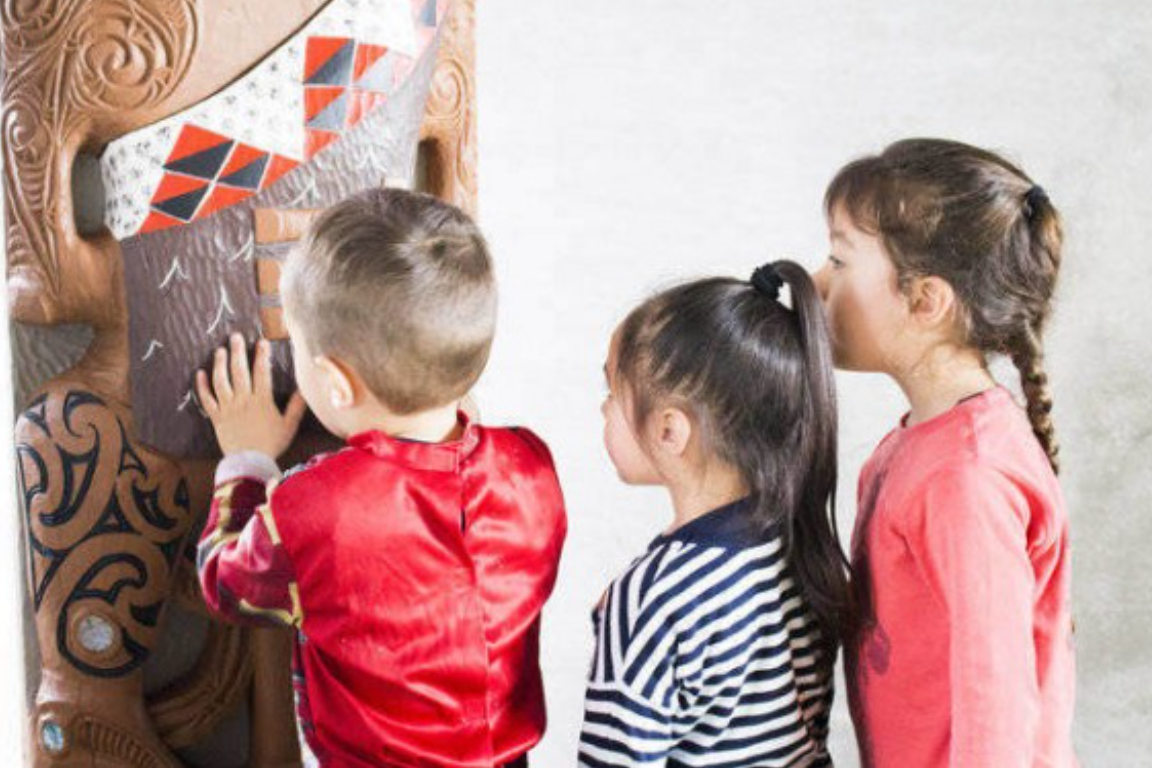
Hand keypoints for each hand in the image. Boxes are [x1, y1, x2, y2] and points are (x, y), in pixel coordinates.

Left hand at [196, 333, 307, 457]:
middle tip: (235, 336)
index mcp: (262, 401)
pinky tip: (200, 373)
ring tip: (220, 350)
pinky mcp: (216, 417)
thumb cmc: (272, 444)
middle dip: (237, 352)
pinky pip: (206, 399)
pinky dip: (202, 386)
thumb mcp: (289, 426)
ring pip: (221, 381)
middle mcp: (243, 400)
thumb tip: (304, 389)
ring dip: (220, 364)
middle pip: (239, 371)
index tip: (262, 342)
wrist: (250, 463)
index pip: (262, 372)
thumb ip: (297, 406)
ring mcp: (228, 408)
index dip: (262, 355)